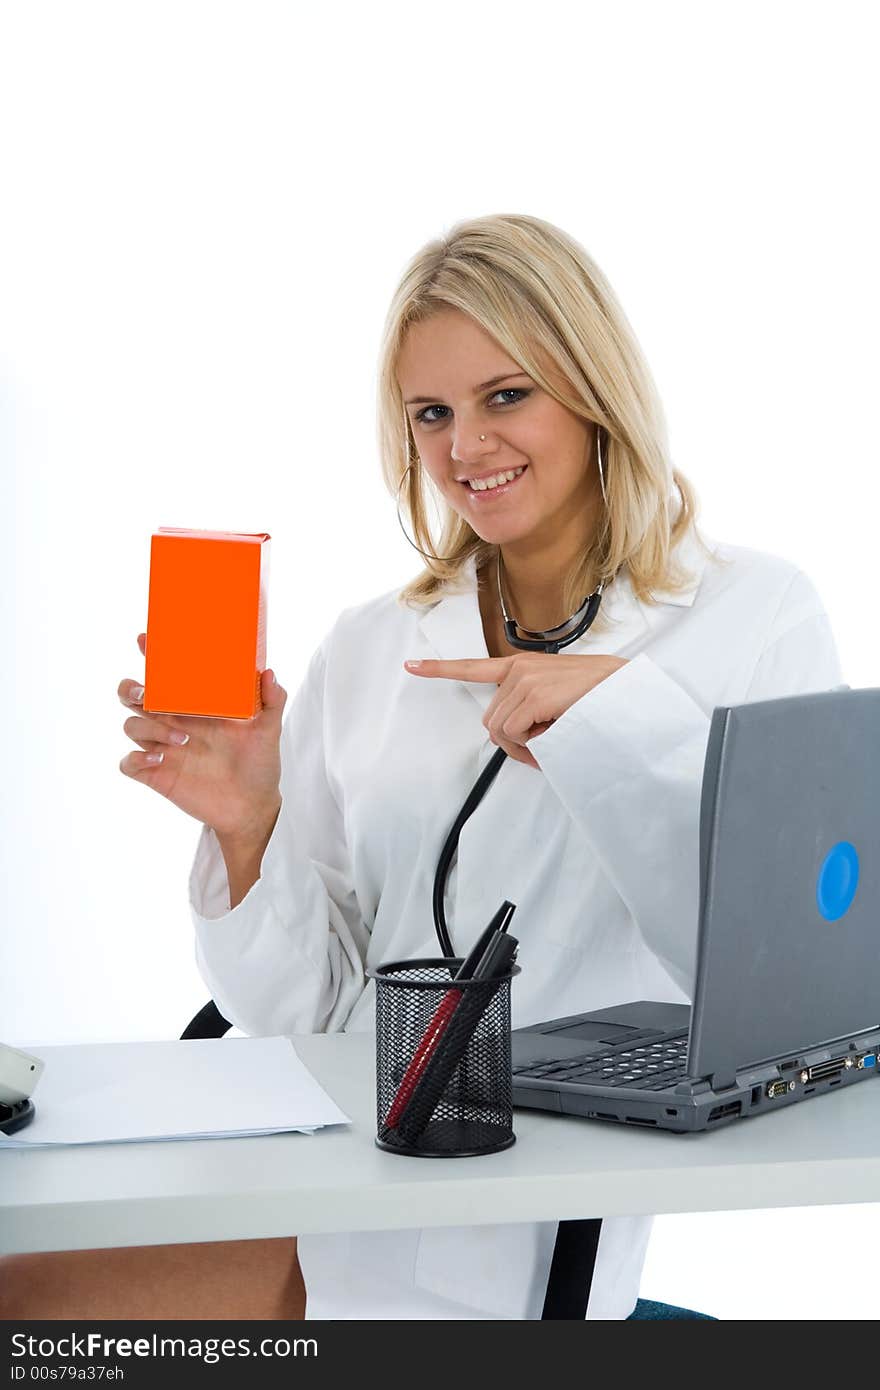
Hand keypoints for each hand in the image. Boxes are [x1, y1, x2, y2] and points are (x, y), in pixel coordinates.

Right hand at [118, 632, 287, 840]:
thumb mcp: (268, 730)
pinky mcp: (157, 775)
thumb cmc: (258, 764)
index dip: (150, 656)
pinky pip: (128, 764)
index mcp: (194, 705)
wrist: (253, 806)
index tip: (145, 641)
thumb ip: (271, 701)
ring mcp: (163, 748)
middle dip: (132, 690)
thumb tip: (268, 673)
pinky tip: (160, 760)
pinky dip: (136, 759)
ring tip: (183, 739)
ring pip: (131, 726)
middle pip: (132, 696)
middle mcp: (173, 722)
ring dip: (150, 727)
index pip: (164, 675)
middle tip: (148, 695)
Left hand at [404, 652, 628, 767]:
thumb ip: (529, 706)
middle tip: (544, 746)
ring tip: (557, 736)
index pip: (474, 667)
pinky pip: (514, 734)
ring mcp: (525, 679)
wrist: (627, 692)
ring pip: (501, 731)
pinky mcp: (534, 693)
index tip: (410, 665)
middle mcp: (518, 669)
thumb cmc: (596, 699)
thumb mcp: (556, 698)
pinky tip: (557, 733)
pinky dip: (532, 746)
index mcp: (522, 667)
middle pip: (490, 722)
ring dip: (525, 745)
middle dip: (513, 742)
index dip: (440, 669)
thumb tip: (508, 735)